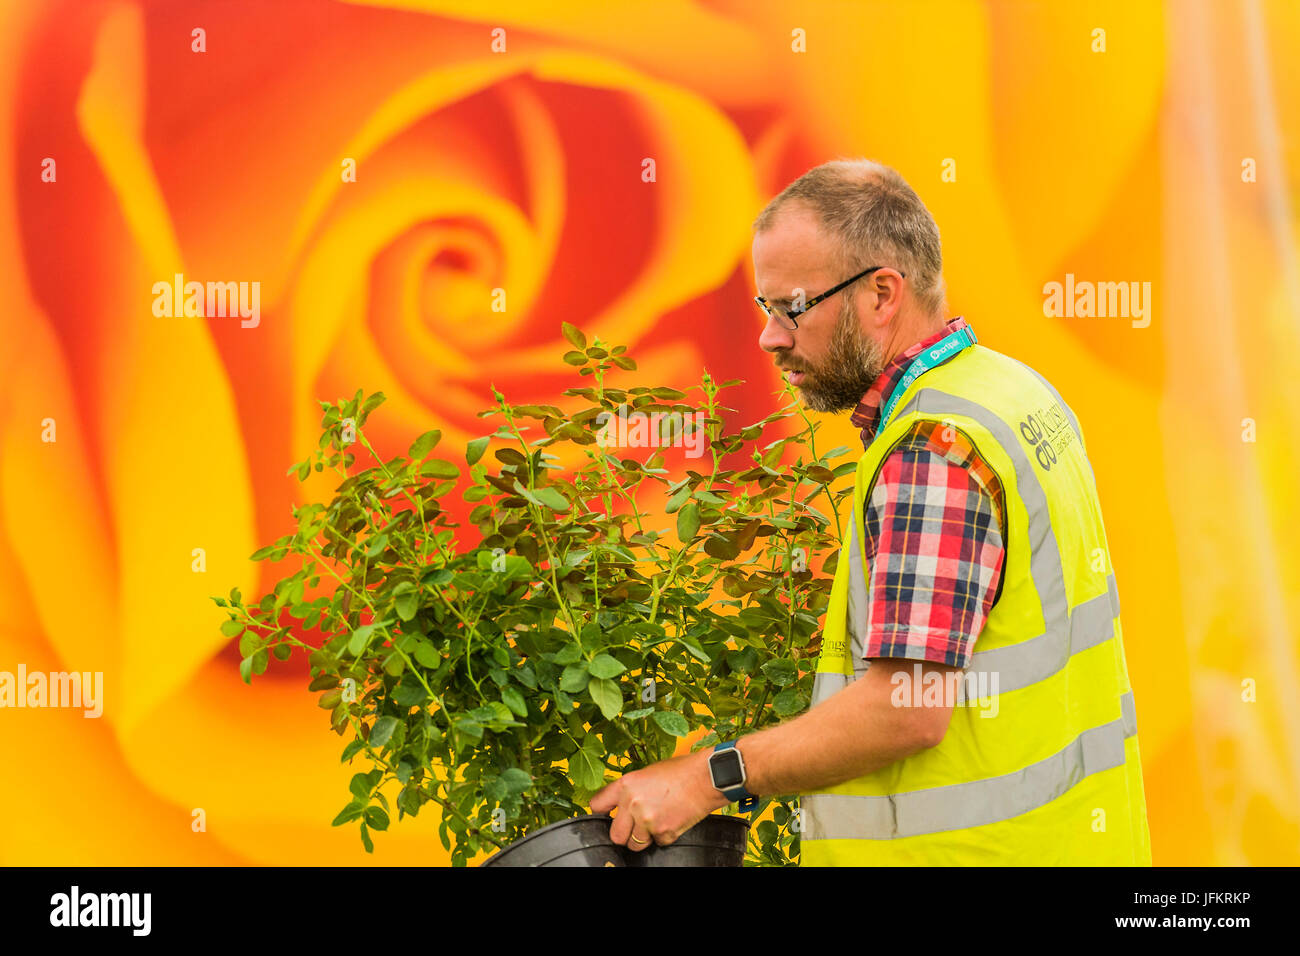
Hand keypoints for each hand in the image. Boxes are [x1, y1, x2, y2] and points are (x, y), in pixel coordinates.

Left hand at [589, 749, 729, 851]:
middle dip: (624, 833)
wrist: (705, 778)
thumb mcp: (647, 772)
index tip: (607, 815)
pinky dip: (663, 836)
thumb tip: (619, 805)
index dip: (602, 812)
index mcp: (626, 785)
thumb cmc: (680, 771)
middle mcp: (633, 803)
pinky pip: (657, 843)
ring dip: (644, 837)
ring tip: (657, 821)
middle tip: (634, 826)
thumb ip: (630, 790)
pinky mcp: (664, 832)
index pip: (597, 805)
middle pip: (615, 835)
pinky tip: (671, 820)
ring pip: (635, 844)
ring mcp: (648, 820)